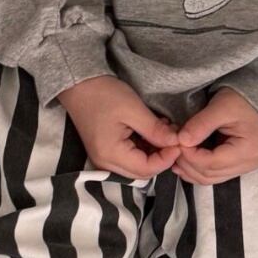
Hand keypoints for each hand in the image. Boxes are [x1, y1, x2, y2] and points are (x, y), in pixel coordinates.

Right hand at [57, 76, 180, 178]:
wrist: (77, 85)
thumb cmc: (103, 94)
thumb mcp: (133, 110)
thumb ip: (155, 130)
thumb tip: (176, 142)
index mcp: (111, 154)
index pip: (146, 169)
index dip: (167, 159)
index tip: (180, 142)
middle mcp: (104, 163)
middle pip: (142, 172)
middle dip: (161, 158)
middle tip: (174, 138)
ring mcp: (103, 158)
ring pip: (136, 167)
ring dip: (153, 153)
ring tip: (163, 131)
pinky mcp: (104, 151)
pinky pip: (128, 159)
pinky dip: (143, 149)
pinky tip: (151, 132)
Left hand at [173, 87, 257, 185]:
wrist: (256, 100)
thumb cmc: (242, 100)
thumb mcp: (221, 106)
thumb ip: (201, 124)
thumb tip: (182, 140)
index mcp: (248, 150)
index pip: (211, 163)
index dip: (189, 155)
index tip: (177, 142)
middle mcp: (248, 163)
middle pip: (209, 174)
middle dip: (187, 163)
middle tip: (173, 147)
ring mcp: (243, 167)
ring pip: (209, 178)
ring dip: (189, 169)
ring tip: (175, 155)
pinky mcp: (236, 166)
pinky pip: (213, 174)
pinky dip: (196, 169)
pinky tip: (184, 161)